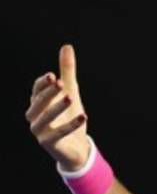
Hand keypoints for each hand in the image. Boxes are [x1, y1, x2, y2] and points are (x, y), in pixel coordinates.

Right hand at [26, 44, 89, 170]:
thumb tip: (67, 47)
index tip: (53, 76)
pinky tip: (84, 116)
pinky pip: (58, 134)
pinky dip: (70, 125)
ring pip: (45, 118)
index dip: (43, 84)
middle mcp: (34, 117)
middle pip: (38, 103)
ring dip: (57, 108)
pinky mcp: (48, 143)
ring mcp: (39, 131)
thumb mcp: (71, 92)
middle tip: (60, 83)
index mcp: (38, 104)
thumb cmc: (70, 117)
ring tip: (71, 98)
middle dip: (49, 93)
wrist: (77, 147)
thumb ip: (68, 72)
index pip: (36, 90)